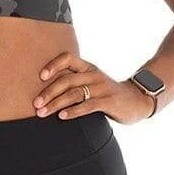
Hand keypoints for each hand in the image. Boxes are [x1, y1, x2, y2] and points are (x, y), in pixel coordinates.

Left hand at [34, 53, 153, 124]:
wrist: (137, 101)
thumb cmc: (107, 94)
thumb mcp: (91, 83)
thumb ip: (74, 84)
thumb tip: (44, 93)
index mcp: (88, 68)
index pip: (68, 58)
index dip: (53, 65)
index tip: (40, 77)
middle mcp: (94, 75)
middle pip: (66, 80)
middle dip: (48, 92)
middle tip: (35, 104)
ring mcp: (102, 87)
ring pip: (74, 93)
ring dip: (56, 103)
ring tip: (42, 113)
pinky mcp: (109, 101)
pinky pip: (88, 105)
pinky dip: (73, 111)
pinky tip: (62, 116)